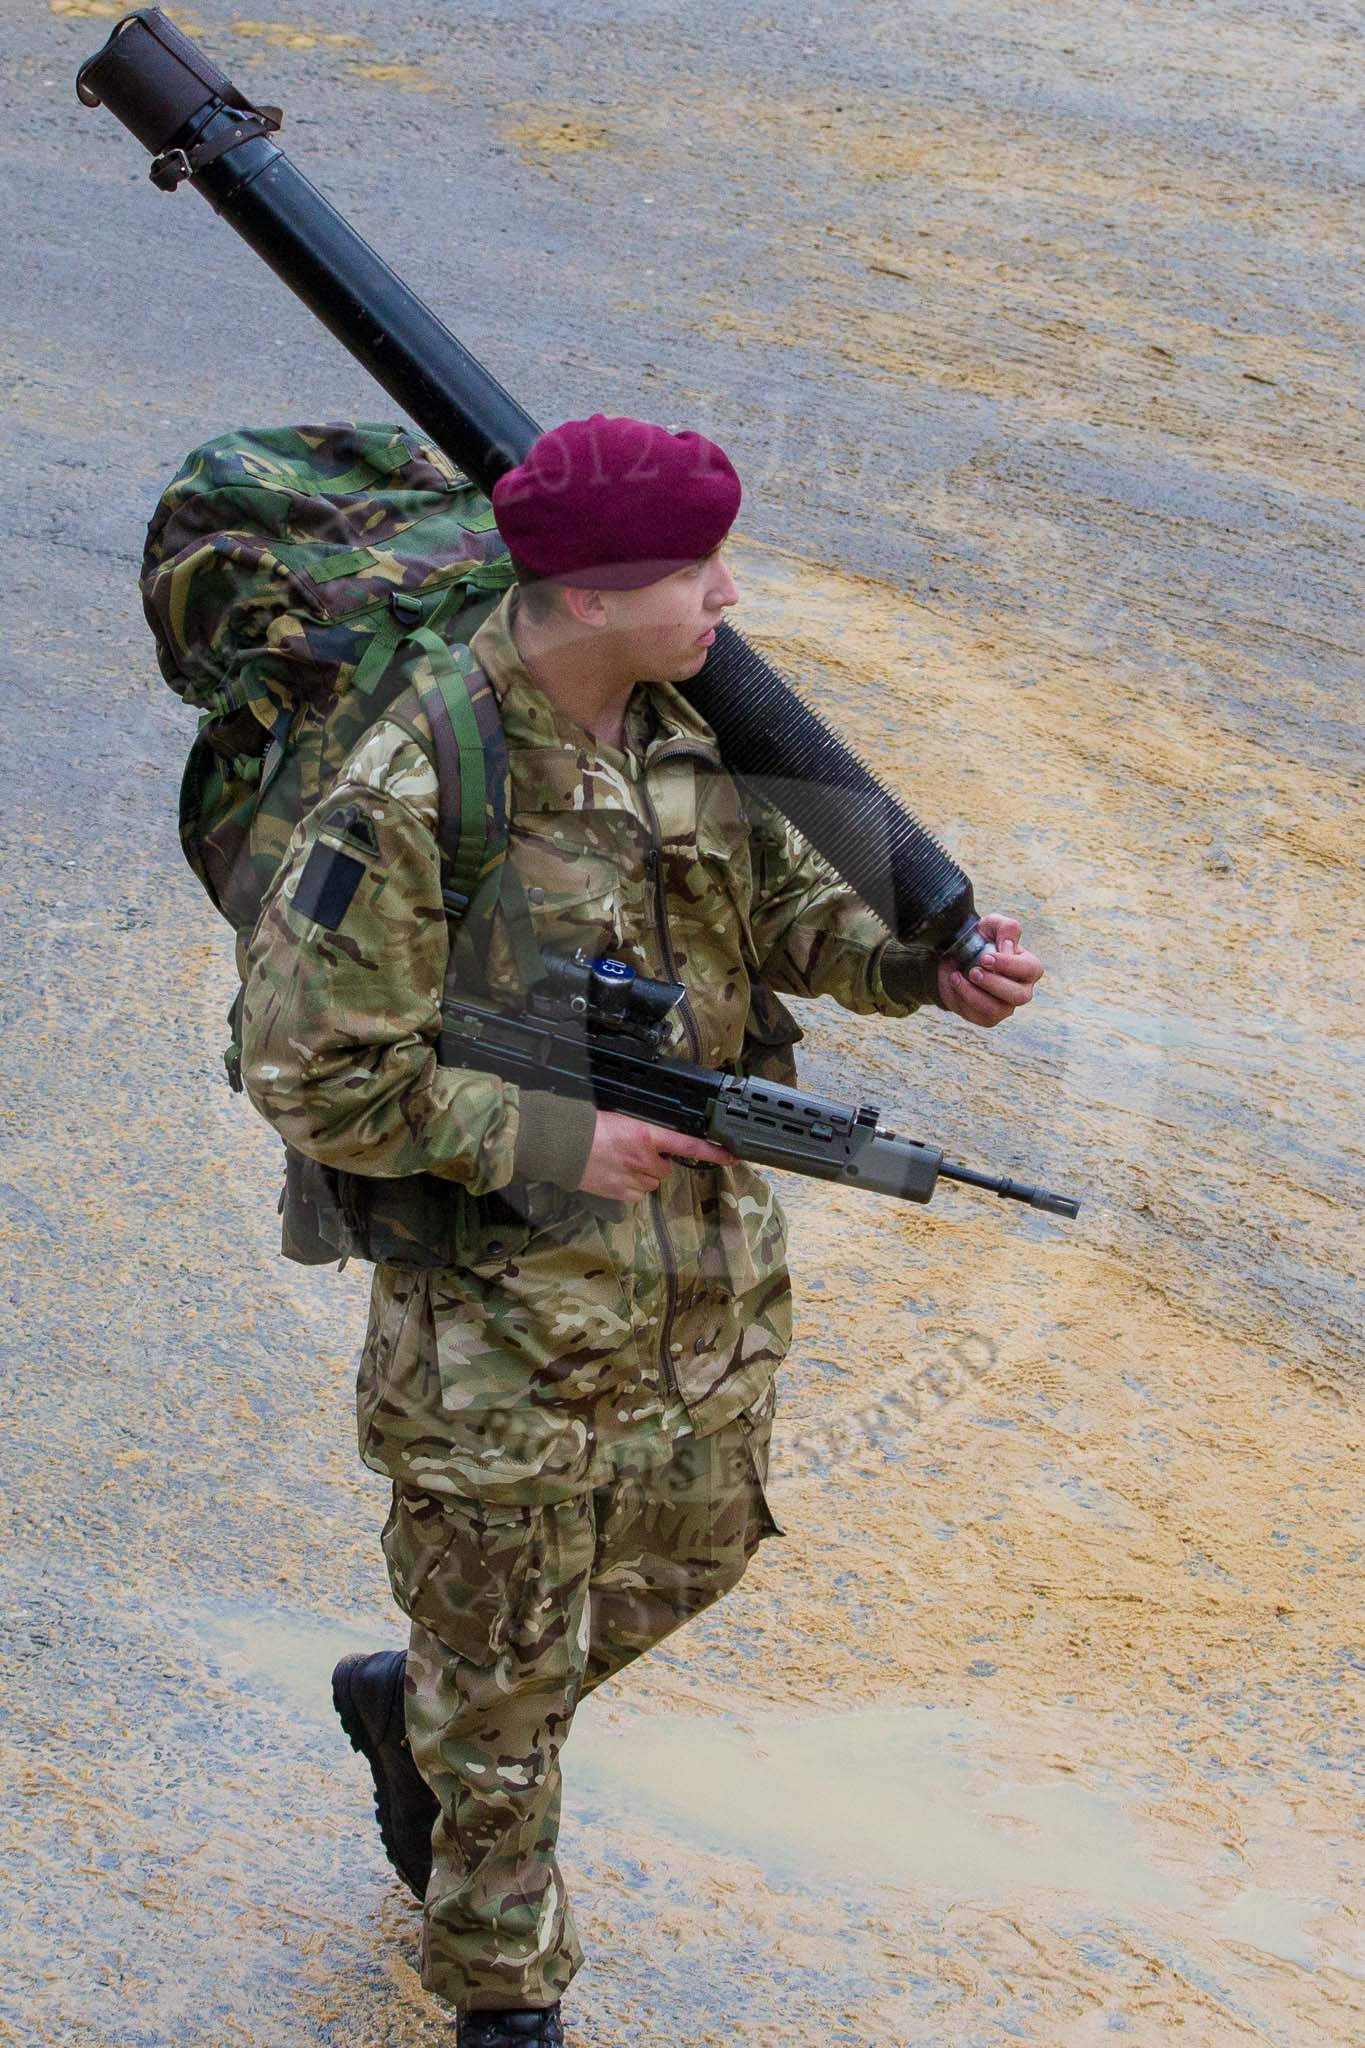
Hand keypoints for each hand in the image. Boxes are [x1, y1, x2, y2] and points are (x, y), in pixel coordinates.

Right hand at [576, 1111, 734, 1202]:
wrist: (564, 1145)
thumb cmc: (590, 1127)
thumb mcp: (624, 1119)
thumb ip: (645, 1131)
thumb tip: (656, 1139)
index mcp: (647, 1135)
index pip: (688, 1145)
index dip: (713, 1152)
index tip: (732, 1156)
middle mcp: (644, 1159)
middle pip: (667, 1168)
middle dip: (657, 1163)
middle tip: (636, 1153)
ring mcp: (633, 1178)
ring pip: (653, 1182)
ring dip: (644, 1175)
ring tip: (622, 1164)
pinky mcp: (622, 1193)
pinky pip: (638, 1194)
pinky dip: (632, 1187)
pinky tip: (616, 1175)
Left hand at [937, 913, 1044, 1026]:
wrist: (955, 956)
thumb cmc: (981, 939)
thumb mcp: (992, 925)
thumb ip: (1007, 928)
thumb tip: (1008, 948)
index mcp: (1028, 967)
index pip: (1031, 970)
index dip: (1009, 965)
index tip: (986, 958)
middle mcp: (1022, 990)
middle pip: (1019, 996)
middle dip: (994, 983)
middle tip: (973, 971)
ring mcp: (1006, 1007)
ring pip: (997, 1010)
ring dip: (975, 994)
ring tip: (959, 977)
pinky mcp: (987, 1018)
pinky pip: (978, 1015)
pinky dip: (963, 998)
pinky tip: (955, 982)